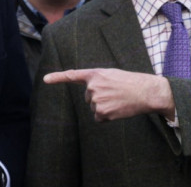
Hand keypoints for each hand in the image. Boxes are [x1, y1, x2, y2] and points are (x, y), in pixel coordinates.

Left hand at [44, 68, 174, 121]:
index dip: (57, 77)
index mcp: (94, 74)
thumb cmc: (130, 82)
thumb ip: (96, 80)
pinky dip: (107, 117)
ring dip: (105, 107)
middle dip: (99, 97)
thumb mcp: (111, 75)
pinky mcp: (101, 112)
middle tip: (115, 93)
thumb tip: (90, 94)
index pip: (72, 75)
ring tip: (118, 100)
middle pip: (88, 97)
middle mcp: (92, 86)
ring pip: (94, 108)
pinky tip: (117, 109)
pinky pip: (98, 117)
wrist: (145, 92)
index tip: (45, 79)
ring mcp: (96, 100)